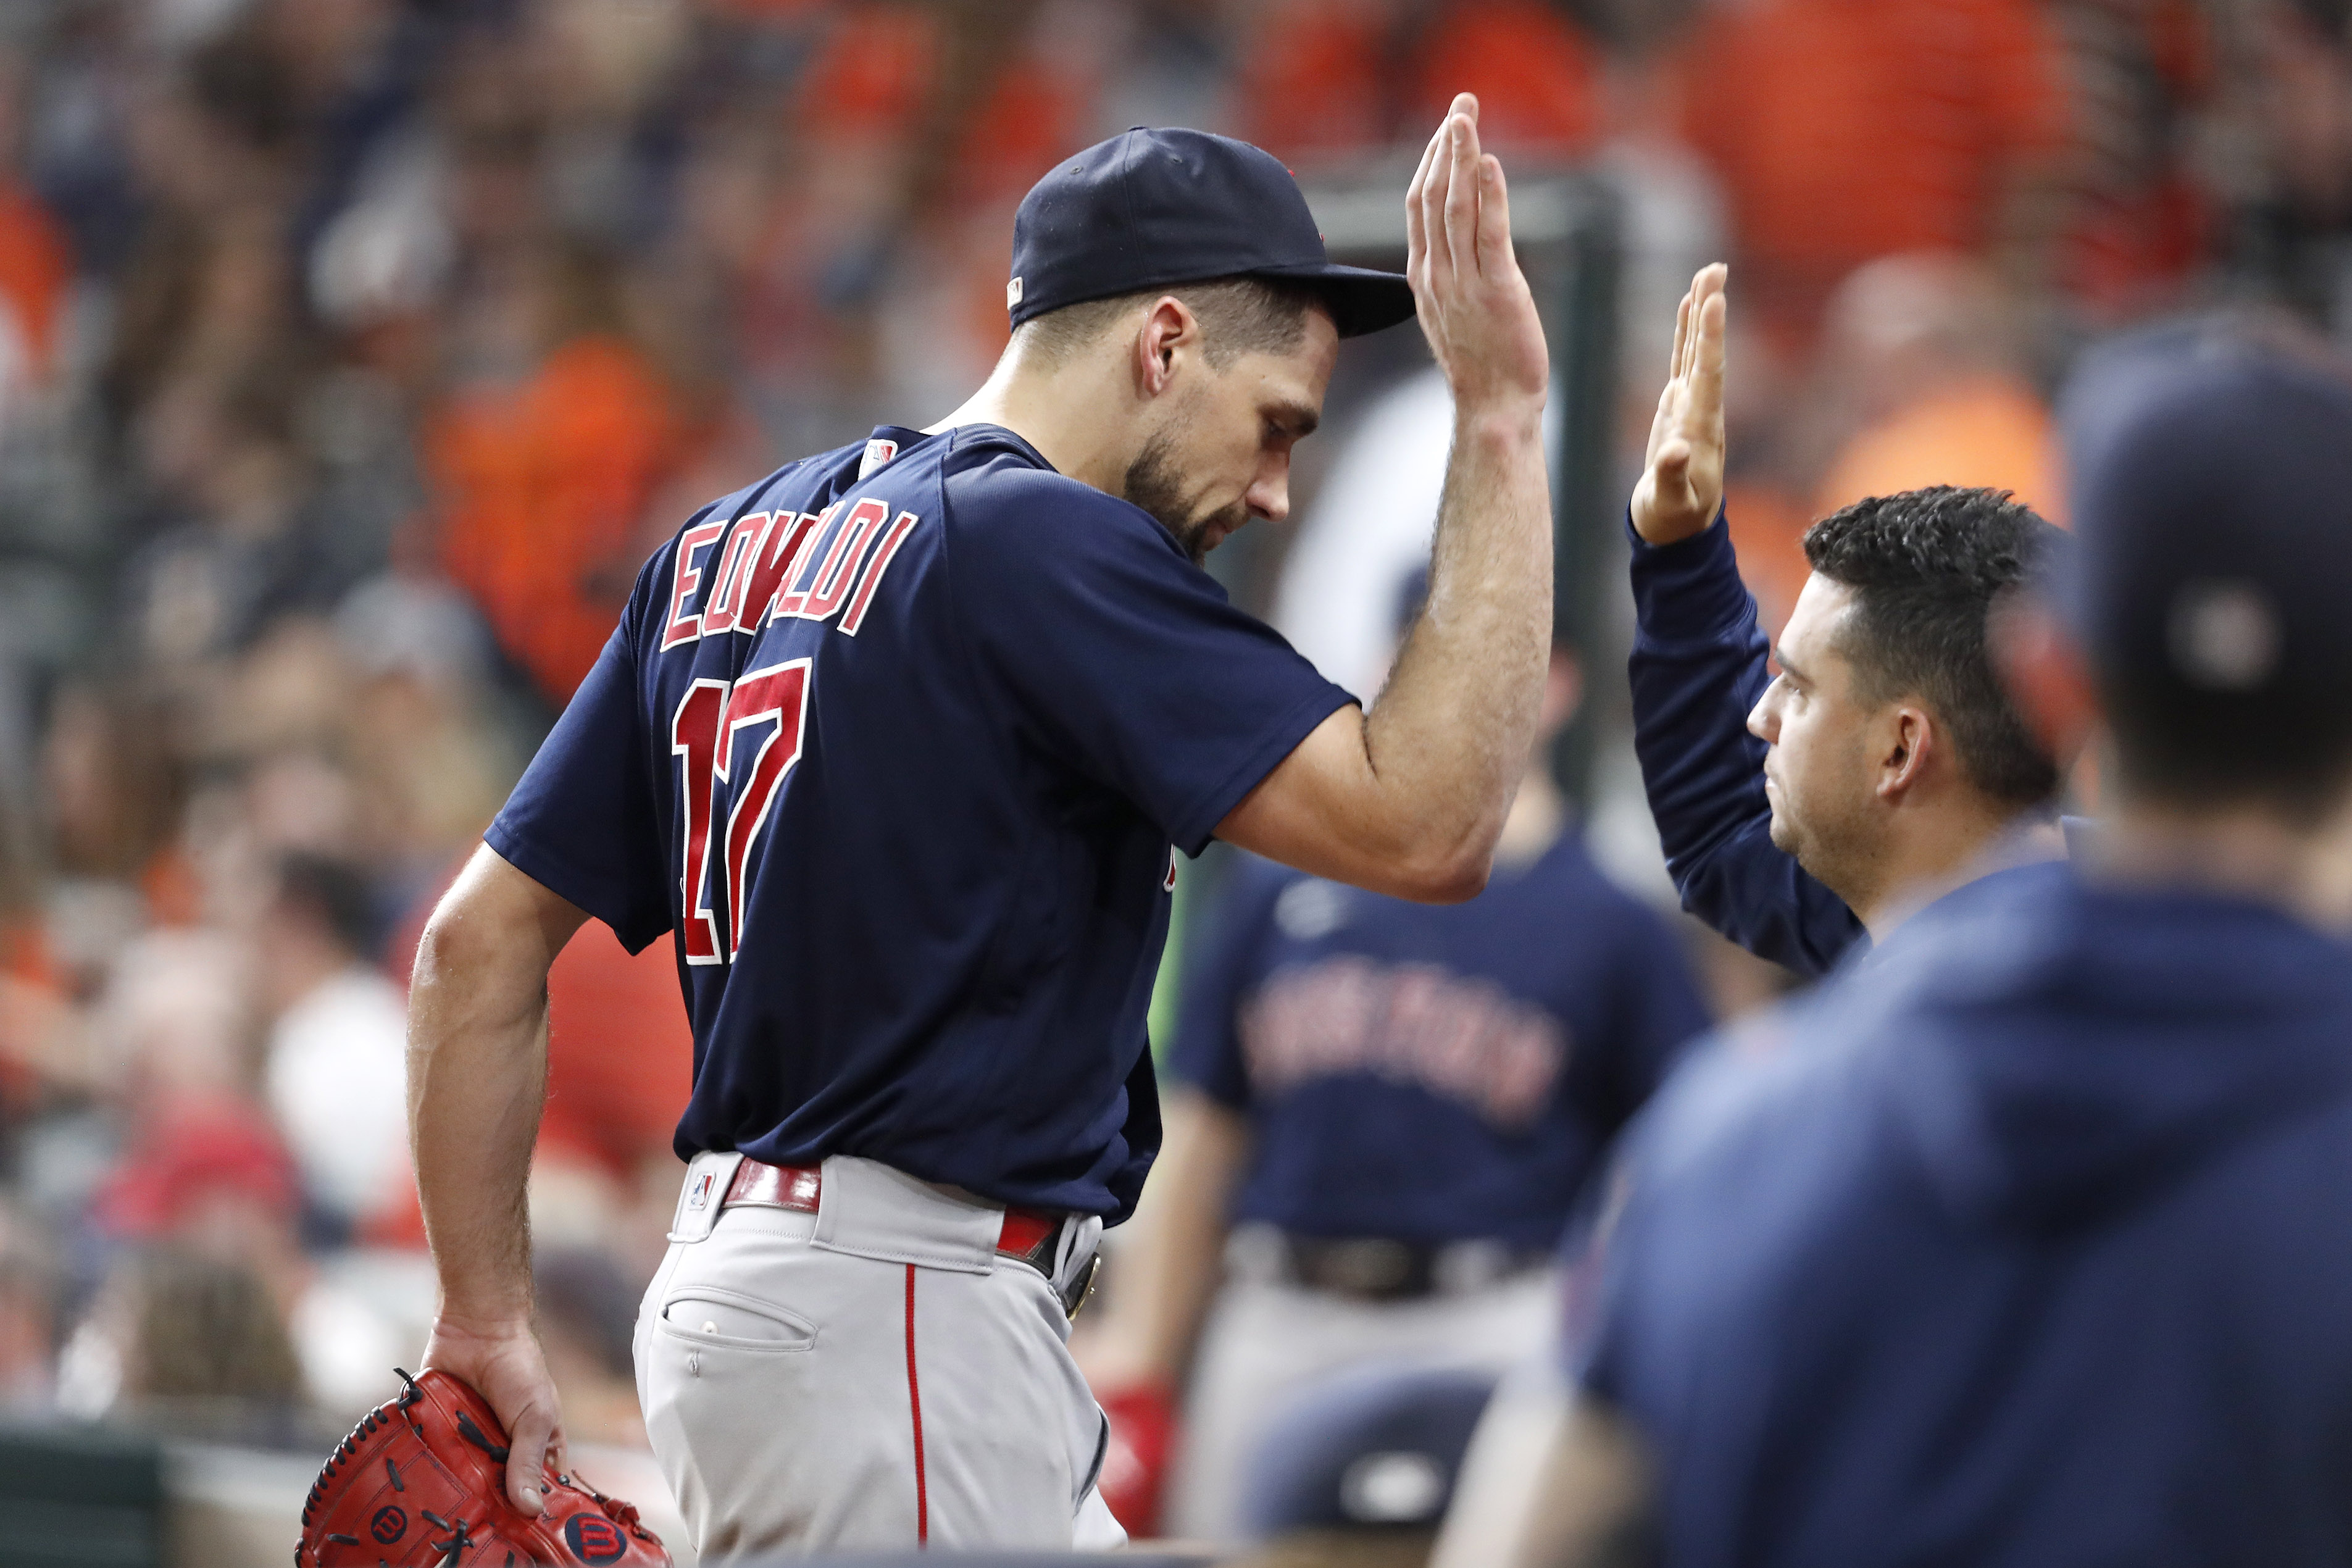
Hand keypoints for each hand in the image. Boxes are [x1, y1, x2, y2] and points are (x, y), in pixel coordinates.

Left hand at [421, 1316, 566, 1515]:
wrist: (477, 1329)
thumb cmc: (520, 1369)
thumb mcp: (534, 1417)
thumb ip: (527, 1461)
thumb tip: (529, 1510)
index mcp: (535, 1449)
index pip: (535, 1492)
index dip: (528, 1514)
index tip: (516, 1534)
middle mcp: (501, 1452)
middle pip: (496, 1494)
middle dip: (488, 1508)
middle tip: (477, 1525)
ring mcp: (469, 1445)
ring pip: (462, 1482)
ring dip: (455, 1493)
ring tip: (445, 1513)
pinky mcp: (439, 1435)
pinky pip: (432, 1461)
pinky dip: (427, 1472)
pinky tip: (419, 1490)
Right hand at [1406, 93, 1548, 419]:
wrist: (1494, 409)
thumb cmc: (1484, 365)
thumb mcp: (1456, 311)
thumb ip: (1452, 272)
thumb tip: (1462, 239)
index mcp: (1425, 277)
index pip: (1419, 206)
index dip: (1431, 161)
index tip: (1447, 127)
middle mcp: (1437, 275)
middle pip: (1433, 196)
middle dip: (1446, 145)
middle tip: (1462, 102)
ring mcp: (1463, 284)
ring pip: (1455, 208)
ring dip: (1461, 158)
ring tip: (1467, 118)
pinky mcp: (1497, 292)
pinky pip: (1489, 235)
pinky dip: (1489, 196)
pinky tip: (1491, 163)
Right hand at [1630, 263, 1728, 545]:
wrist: (1678, 531)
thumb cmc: (1673, 519)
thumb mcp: (1671, 503)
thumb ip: (1672, 476)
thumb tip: (1674, 450)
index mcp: (1701, 428)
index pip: (1708, 374)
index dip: (1709, 337)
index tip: (1713, 300)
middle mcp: (1702, 410)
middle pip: (1707, 352)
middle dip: (1710, 310)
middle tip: (1715, 268)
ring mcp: (1691, 406)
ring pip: (1697, 350)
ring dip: (1701, 313)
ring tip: (1706, 275)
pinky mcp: (1679, 408)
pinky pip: (1684, 361)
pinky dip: (1687, 333)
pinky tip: (1688, 308)